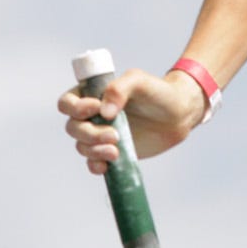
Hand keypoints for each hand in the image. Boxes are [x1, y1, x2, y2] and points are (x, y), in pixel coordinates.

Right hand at [57, 67, 206, 174]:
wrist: (179, 114)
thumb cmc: (158, 92)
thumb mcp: (139, 81)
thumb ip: (119, 89)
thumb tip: (103, 112)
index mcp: (93, 95)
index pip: (67, 103)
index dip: (75, 108)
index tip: (96, 108)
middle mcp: (92, 116)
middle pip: (73, 128)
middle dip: (89, 134)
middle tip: (115, 135)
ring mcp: (101, 135)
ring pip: (82, 146)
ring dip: (94, 150)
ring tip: (116, 150)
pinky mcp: (111, 152)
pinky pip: (93, 163)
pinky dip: (95, 165)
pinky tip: (106, 166)